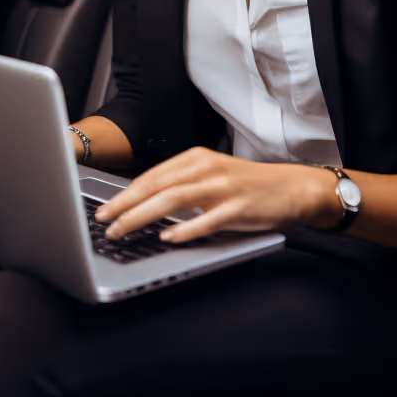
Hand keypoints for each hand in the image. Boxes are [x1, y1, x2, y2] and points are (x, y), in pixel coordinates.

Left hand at [93, 146, 340, 242]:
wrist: (293, 187)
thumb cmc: (248, 185)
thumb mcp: (211, 176)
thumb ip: (182, 184)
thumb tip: (144, 203)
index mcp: (195, 158)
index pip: (151, 176)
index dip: (125, 193)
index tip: (104, 209)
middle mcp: (206, 168)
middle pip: (156, 186)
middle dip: (125, 205)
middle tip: (103, 221)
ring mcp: (222, 187)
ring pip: (174, 200)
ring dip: (144, 216)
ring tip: (123, 229)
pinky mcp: (239, 208)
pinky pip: (207, 219)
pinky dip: (186, 229)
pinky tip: (168, 238)